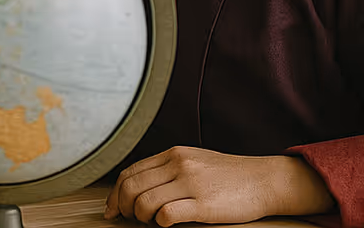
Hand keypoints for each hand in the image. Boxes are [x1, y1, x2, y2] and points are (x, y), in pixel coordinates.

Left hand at [105, 146, 334, 224]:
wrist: (262, 180)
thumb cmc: (227, 175)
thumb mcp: (193, 161)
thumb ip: (168, 169)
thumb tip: (141, 187)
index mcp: (172, 154)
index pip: (131, 171)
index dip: (115, 192)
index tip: (112, 208)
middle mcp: (177, 165)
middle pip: (132, 185)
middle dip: (122, 205)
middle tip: (125, 218)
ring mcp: (190, 183)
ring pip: (145, 201)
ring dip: (140, 216)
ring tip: (147, 222)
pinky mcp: (204, 204)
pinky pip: (168, 214)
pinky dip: (160, 222)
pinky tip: (164, 225)